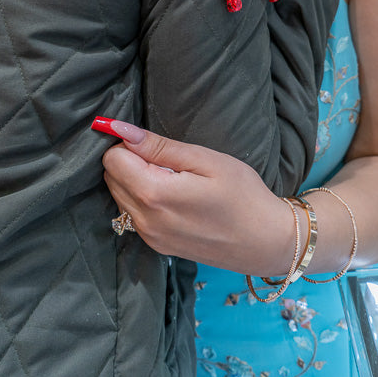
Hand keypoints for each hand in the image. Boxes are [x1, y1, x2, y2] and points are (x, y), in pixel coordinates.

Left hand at [101, 123, 295, 275]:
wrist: (266, 242)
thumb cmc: (243, 194)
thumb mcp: (206, 160)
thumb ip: (159, 146)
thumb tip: (120, 129)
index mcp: (154, 195)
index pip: (112, 159)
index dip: (129, 143)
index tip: (153, 141)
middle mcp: (145, 221)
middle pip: (111, 178)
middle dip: (130, 161)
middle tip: (169, 160)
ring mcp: (149, 238)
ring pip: (119, 196)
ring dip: (135, 180)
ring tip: (174, 178)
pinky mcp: (157, 247)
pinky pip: (132, 214)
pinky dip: (143, 199)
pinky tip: (174, 196)